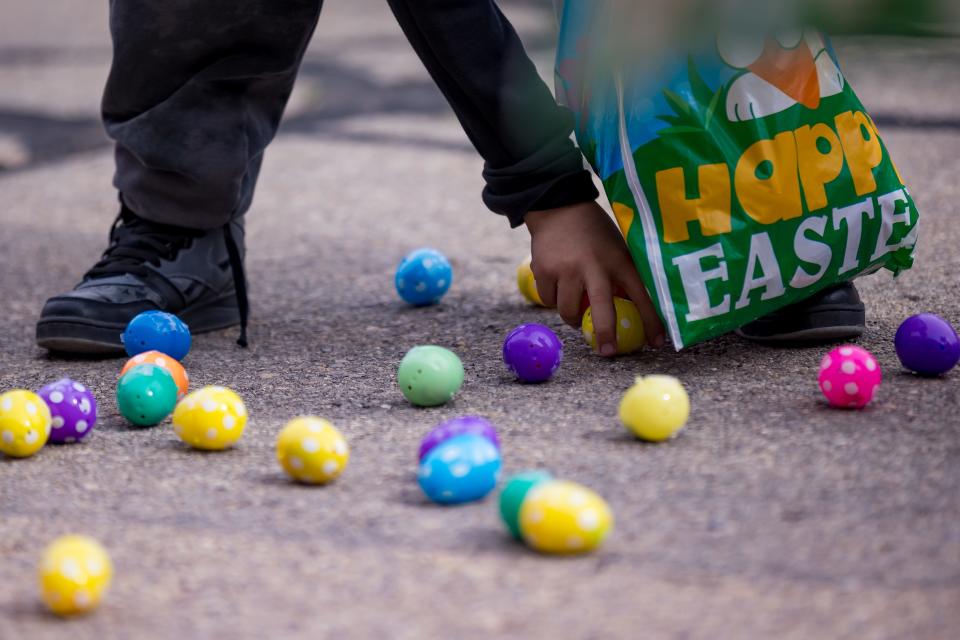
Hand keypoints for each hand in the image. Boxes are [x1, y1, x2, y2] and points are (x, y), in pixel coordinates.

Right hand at [525, 201, 664, 354]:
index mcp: (618, 260)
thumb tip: (635, 312)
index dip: (650, 321)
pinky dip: (554, 300)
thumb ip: (623, 276)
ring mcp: (566, 269)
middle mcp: (593, 266)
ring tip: (575, 311)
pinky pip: (549, 300)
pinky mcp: (544, 271)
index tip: (656, 344)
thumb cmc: (595, 233)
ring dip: (572, 316)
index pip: (640, 295)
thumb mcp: (617, 249)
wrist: (558, 208)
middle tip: (607, 352)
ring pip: (568, 310)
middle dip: (605, 334)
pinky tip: (558, 285)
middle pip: (600, 309)